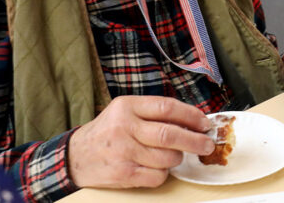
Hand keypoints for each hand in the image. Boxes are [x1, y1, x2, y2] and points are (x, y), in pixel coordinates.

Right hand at [67, 96, 214, 188]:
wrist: (76, 156)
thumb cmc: (108, 132)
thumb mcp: (125, 111)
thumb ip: (153, 113)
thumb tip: (192, 121)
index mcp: (127, 106)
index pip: (167, 107)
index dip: (191, 116)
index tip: (204, 123)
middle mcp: (124, 127)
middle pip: (170, 134)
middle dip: (195, 140)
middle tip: (207, 144)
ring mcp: (123, 152)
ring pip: (167, 158)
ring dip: (177, 158)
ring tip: (174, 155)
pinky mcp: (123, 173)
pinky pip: (157, 176)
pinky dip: (164, 174)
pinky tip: (158, 167)